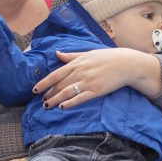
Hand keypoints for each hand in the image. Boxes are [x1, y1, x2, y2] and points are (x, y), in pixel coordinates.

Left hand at [32, 48, 161, 108]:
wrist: (126, 63)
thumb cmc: (106, 58)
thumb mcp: (87, 53)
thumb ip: (71, 56)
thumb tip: (56, 54)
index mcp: (77, 63)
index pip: (55, 74)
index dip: (44, 83)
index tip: (35, 90)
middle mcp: (80, 72)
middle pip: (59, 85)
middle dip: (49, 94)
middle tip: (41, 101)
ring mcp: (88, 82)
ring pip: (67, 92)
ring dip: (56, 100)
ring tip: (47, 106)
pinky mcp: (97, 90)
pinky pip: (80, 98)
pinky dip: (70, 103)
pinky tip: (63, 107)